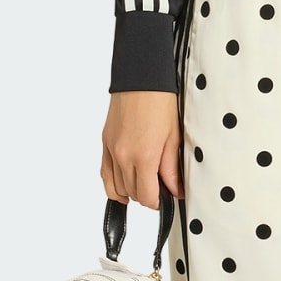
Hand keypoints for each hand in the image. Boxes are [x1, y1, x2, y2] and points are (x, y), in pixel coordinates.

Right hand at [101, 90, 182, 208]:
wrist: (141, 78)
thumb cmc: (160, 102)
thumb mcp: (174, 137)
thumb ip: (171, 169)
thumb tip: (175, 190)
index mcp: (143, 156)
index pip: (146, 197)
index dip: (158, 202)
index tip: (166, 197)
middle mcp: (123, 156)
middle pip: (131, 194)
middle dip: (146, 195)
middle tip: (160, 187)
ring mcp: (111, 150)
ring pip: (115, 188)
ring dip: (130, 190)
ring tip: (144, 183)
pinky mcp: (105, 143)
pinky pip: (105, 174)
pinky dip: (113, 184)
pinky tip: (123, 184)